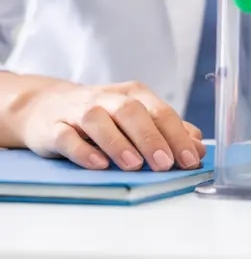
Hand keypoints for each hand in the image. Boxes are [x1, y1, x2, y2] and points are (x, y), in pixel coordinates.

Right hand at [12, 77, 205, 170]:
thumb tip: (198, 148)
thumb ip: (167, 131)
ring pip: (99, 120)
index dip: (177, 136)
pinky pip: (67, 137)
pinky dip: (83, 150)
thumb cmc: (102, 116)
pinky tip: (98, 164)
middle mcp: (107, 98)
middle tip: (165, 164)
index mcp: (134, 94)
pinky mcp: (52, 127)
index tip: (189, 160)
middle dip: (151, 138)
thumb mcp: (136, 118)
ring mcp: (78, 111)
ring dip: (118, 142)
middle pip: (132, 112)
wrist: (44, 106)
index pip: (160, 112)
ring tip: (134, 165)